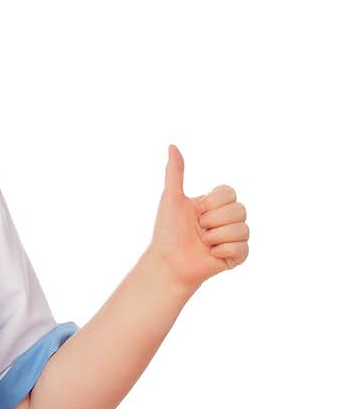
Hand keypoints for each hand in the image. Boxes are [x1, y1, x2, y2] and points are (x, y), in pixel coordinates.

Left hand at [148, 144, 249, 292]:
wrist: (168, 262)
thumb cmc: (167, 232)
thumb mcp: (171, 199)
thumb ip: (175, 173)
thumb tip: (172, 146)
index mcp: (214, 204)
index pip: (230, 193)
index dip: (212, 204)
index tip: (196, 212)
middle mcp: (226, 219)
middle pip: (240, 210)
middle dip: (213, 221)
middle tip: (199, 230)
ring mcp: (234, 238)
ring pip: (242, 229)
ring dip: (216, 237)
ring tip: (203, 243)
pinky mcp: (238, 256)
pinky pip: (242, 248)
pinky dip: (223, 252)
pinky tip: (211, 255)